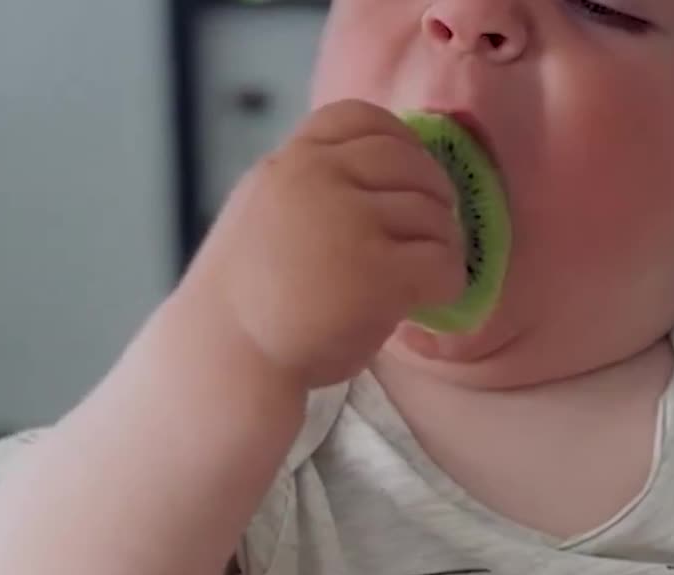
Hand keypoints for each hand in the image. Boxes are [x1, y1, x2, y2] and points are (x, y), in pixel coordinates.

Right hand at [182, 99, 465, 387]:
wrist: (226, 358)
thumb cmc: (247, 301)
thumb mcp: (264, 215)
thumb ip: (311, 189)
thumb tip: (382, 186)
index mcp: (290, 161)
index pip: (362, 117)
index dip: (401, 143)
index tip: (411, 176)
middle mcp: (319, 177)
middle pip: (411, 163)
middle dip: (434, 197)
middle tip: (432, 234)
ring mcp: (351, 221)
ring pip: (434, 216)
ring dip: (442, 247)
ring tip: (424, 277)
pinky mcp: (380, 271)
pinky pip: (444, 263)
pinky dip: (448, 284)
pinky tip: (429, 302)